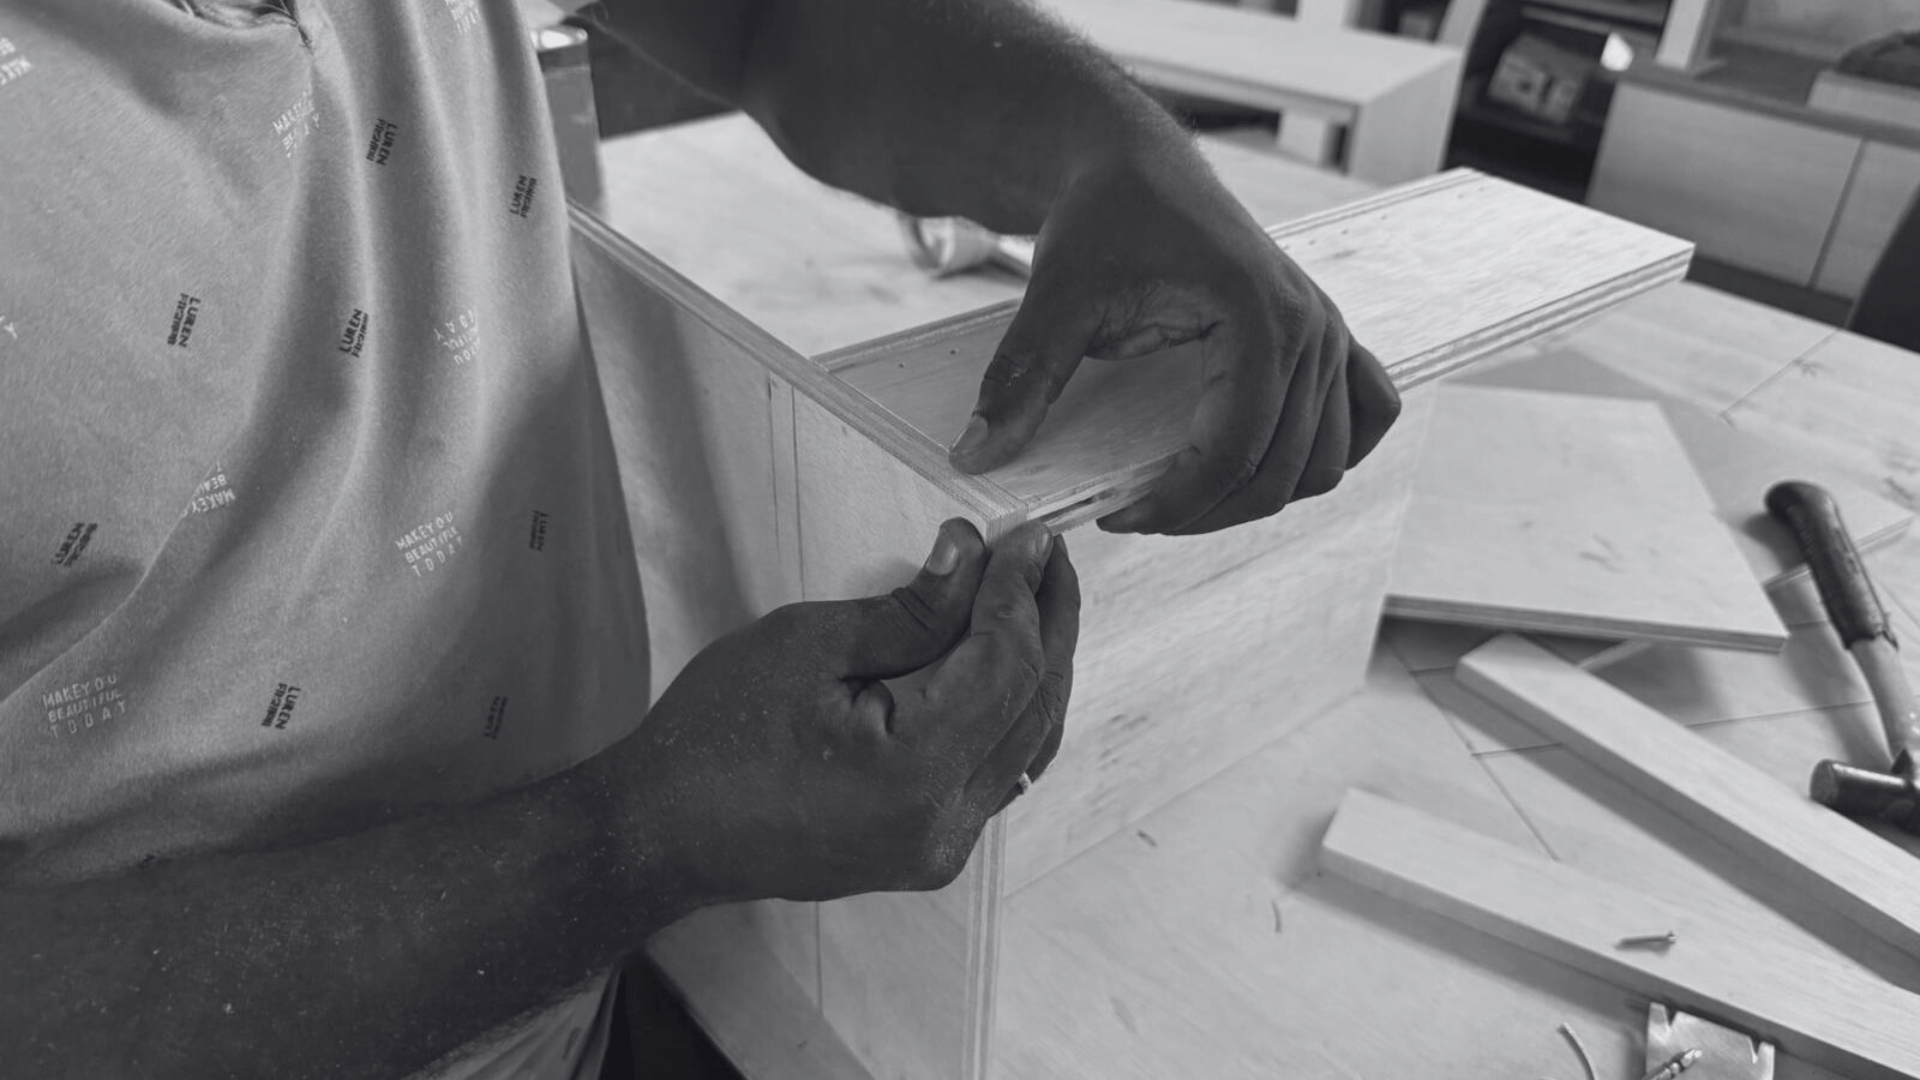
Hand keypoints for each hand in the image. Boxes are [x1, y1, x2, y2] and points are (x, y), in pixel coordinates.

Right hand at [620, 520, 1077, 903]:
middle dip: (1047, 623)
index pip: (1005, 666)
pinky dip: (1012, 711)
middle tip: (1046, 554)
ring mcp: (939, 849)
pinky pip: (998, 772)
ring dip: (1038, 666)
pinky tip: (1006, 661)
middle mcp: (942, 825)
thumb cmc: (715, 735)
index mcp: (913, 773)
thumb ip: (908, 610)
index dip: (1022, 594)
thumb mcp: (807, 645)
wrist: (662, 833)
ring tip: (1036, 594)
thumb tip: (973, 555)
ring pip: (1026, 744)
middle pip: (1032, 707)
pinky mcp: (928, 852)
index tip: (1029, 535)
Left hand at [946, 150, 1399, 534]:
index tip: (1115, 519)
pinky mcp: (1330, 340)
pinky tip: (1262, 463)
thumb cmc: (1103, 219)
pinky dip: (1323, 454)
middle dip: (1208, 512)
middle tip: (1137, 514)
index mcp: (1260, 316)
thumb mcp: (1055, 296)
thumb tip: (975, 457)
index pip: (1235, 450)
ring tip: (1186, 494)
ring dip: (1261, 494)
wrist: (1135, 166)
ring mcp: (1331, 335)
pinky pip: (1363, 418)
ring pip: (1326, 462)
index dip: (1176, 505)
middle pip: (1285, 471)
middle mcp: (1313, 329)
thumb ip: (1021, 377)